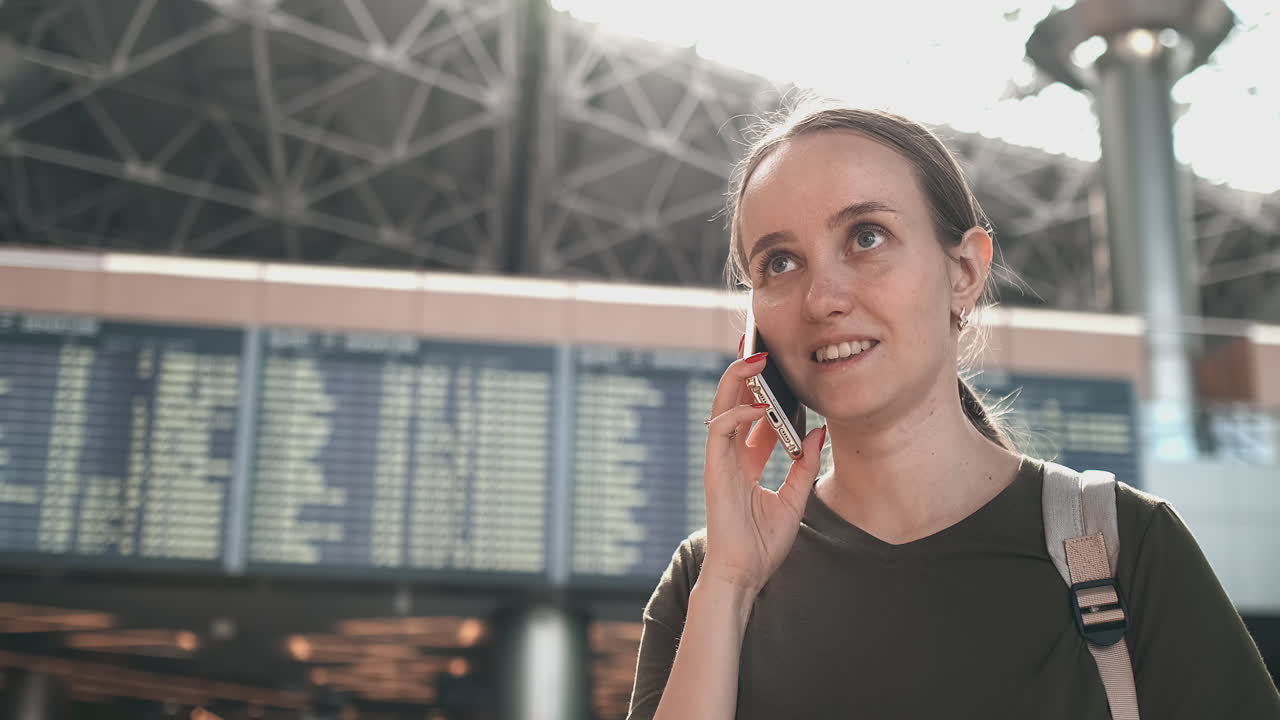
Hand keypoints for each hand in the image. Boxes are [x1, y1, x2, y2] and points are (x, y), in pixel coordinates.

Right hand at [699, 342, 826, 594]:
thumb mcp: (794, 500)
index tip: (784, 372)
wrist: (744, 574)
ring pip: (721, 406)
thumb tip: (819, 433)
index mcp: (746, 463)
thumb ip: (804, 465)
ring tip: (758, 358)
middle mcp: (731, 457)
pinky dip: (738, 412)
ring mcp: (720, 461)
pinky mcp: (714, 468)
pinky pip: (720, 429)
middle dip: (745, 374)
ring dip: (737, 379)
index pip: (754, 417)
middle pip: (733, 403)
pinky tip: (759, 405)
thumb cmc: (763, 544)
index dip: (767, 393)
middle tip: (762, 349)